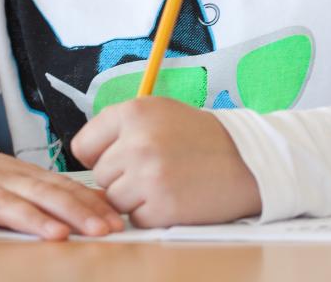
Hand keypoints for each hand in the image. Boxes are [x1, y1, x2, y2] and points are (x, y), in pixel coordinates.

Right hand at [0, 136, 124, 241]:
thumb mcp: (14, 178)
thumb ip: (47, 192)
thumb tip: (95, 209)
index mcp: (22, 176)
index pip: (62, 189)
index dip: (90, 205)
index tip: (117, 222)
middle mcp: (1, 181)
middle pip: (42, 196)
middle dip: (75, 213)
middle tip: (102, 230)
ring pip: (3, 205)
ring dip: (31, 220)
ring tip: (56, 235)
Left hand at [70, 97, 261, 227]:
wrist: (247, 160)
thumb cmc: (200, 137)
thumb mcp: (159, 111)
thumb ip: (120, 126)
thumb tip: (83, 155)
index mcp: (133, 112)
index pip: (83, 145)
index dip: (99, 155)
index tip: (118, 158)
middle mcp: (137, 142)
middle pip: (100, 176)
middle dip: (121, 177)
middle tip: (154, 169)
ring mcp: (148, 177)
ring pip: (114, 199)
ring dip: (134, 198)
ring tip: (165, 181)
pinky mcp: (161, 208)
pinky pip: (136, 218)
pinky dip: (151, 214)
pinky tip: (174, 196)